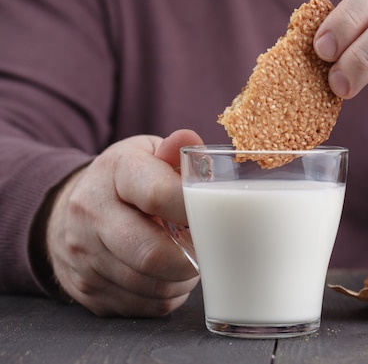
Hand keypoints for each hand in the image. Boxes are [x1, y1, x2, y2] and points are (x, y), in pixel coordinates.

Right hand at [46, 129, 202, 316]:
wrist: (72, 210)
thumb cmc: (128, 180)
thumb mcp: (148, 154)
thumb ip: (175, 151)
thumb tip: (191, 141)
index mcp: (115, 172)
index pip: (160, 195)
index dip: (197, 210)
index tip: (214, 216)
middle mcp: (91, 213)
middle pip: (153, 254)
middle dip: (191, 259)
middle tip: (205, 249)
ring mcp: (84, 256)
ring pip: (152, 287)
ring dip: (183, 280)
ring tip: (188, 260)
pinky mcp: (87, 290)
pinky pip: (144, 306)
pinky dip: (167, 296)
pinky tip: (168, 276)